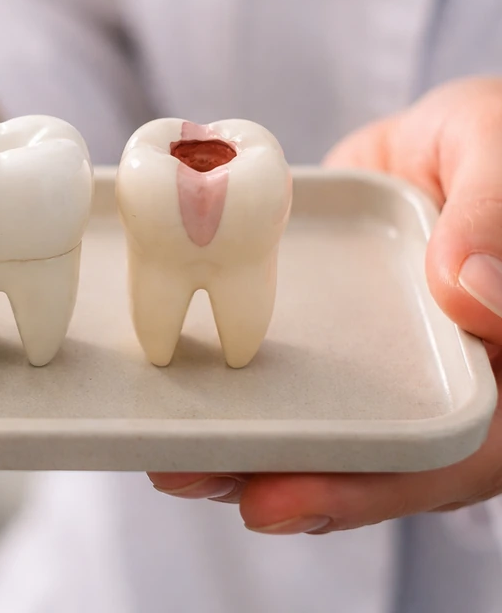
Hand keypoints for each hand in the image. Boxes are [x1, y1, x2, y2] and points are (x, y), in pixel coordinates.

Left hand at [149, 76, 501, 533]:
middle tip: (188, 477)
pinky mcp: (332, 347)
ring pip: (324, 437)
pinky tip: (178, 411)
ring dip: (245, 458)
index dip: (369, 487)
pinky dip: (238, 403)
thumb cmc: (494, 139)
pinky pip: (288, 385)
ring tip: (167, 464)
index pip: (448, 453)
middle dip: (276, 484)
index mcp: (501, 366)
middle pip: (369, 466)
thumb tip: (470, 292)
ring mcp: (385, 374)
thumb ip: (493, 218)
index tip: (279, 498)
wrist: (445, 137)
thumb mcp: (498, 155)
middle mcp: (443, 387)